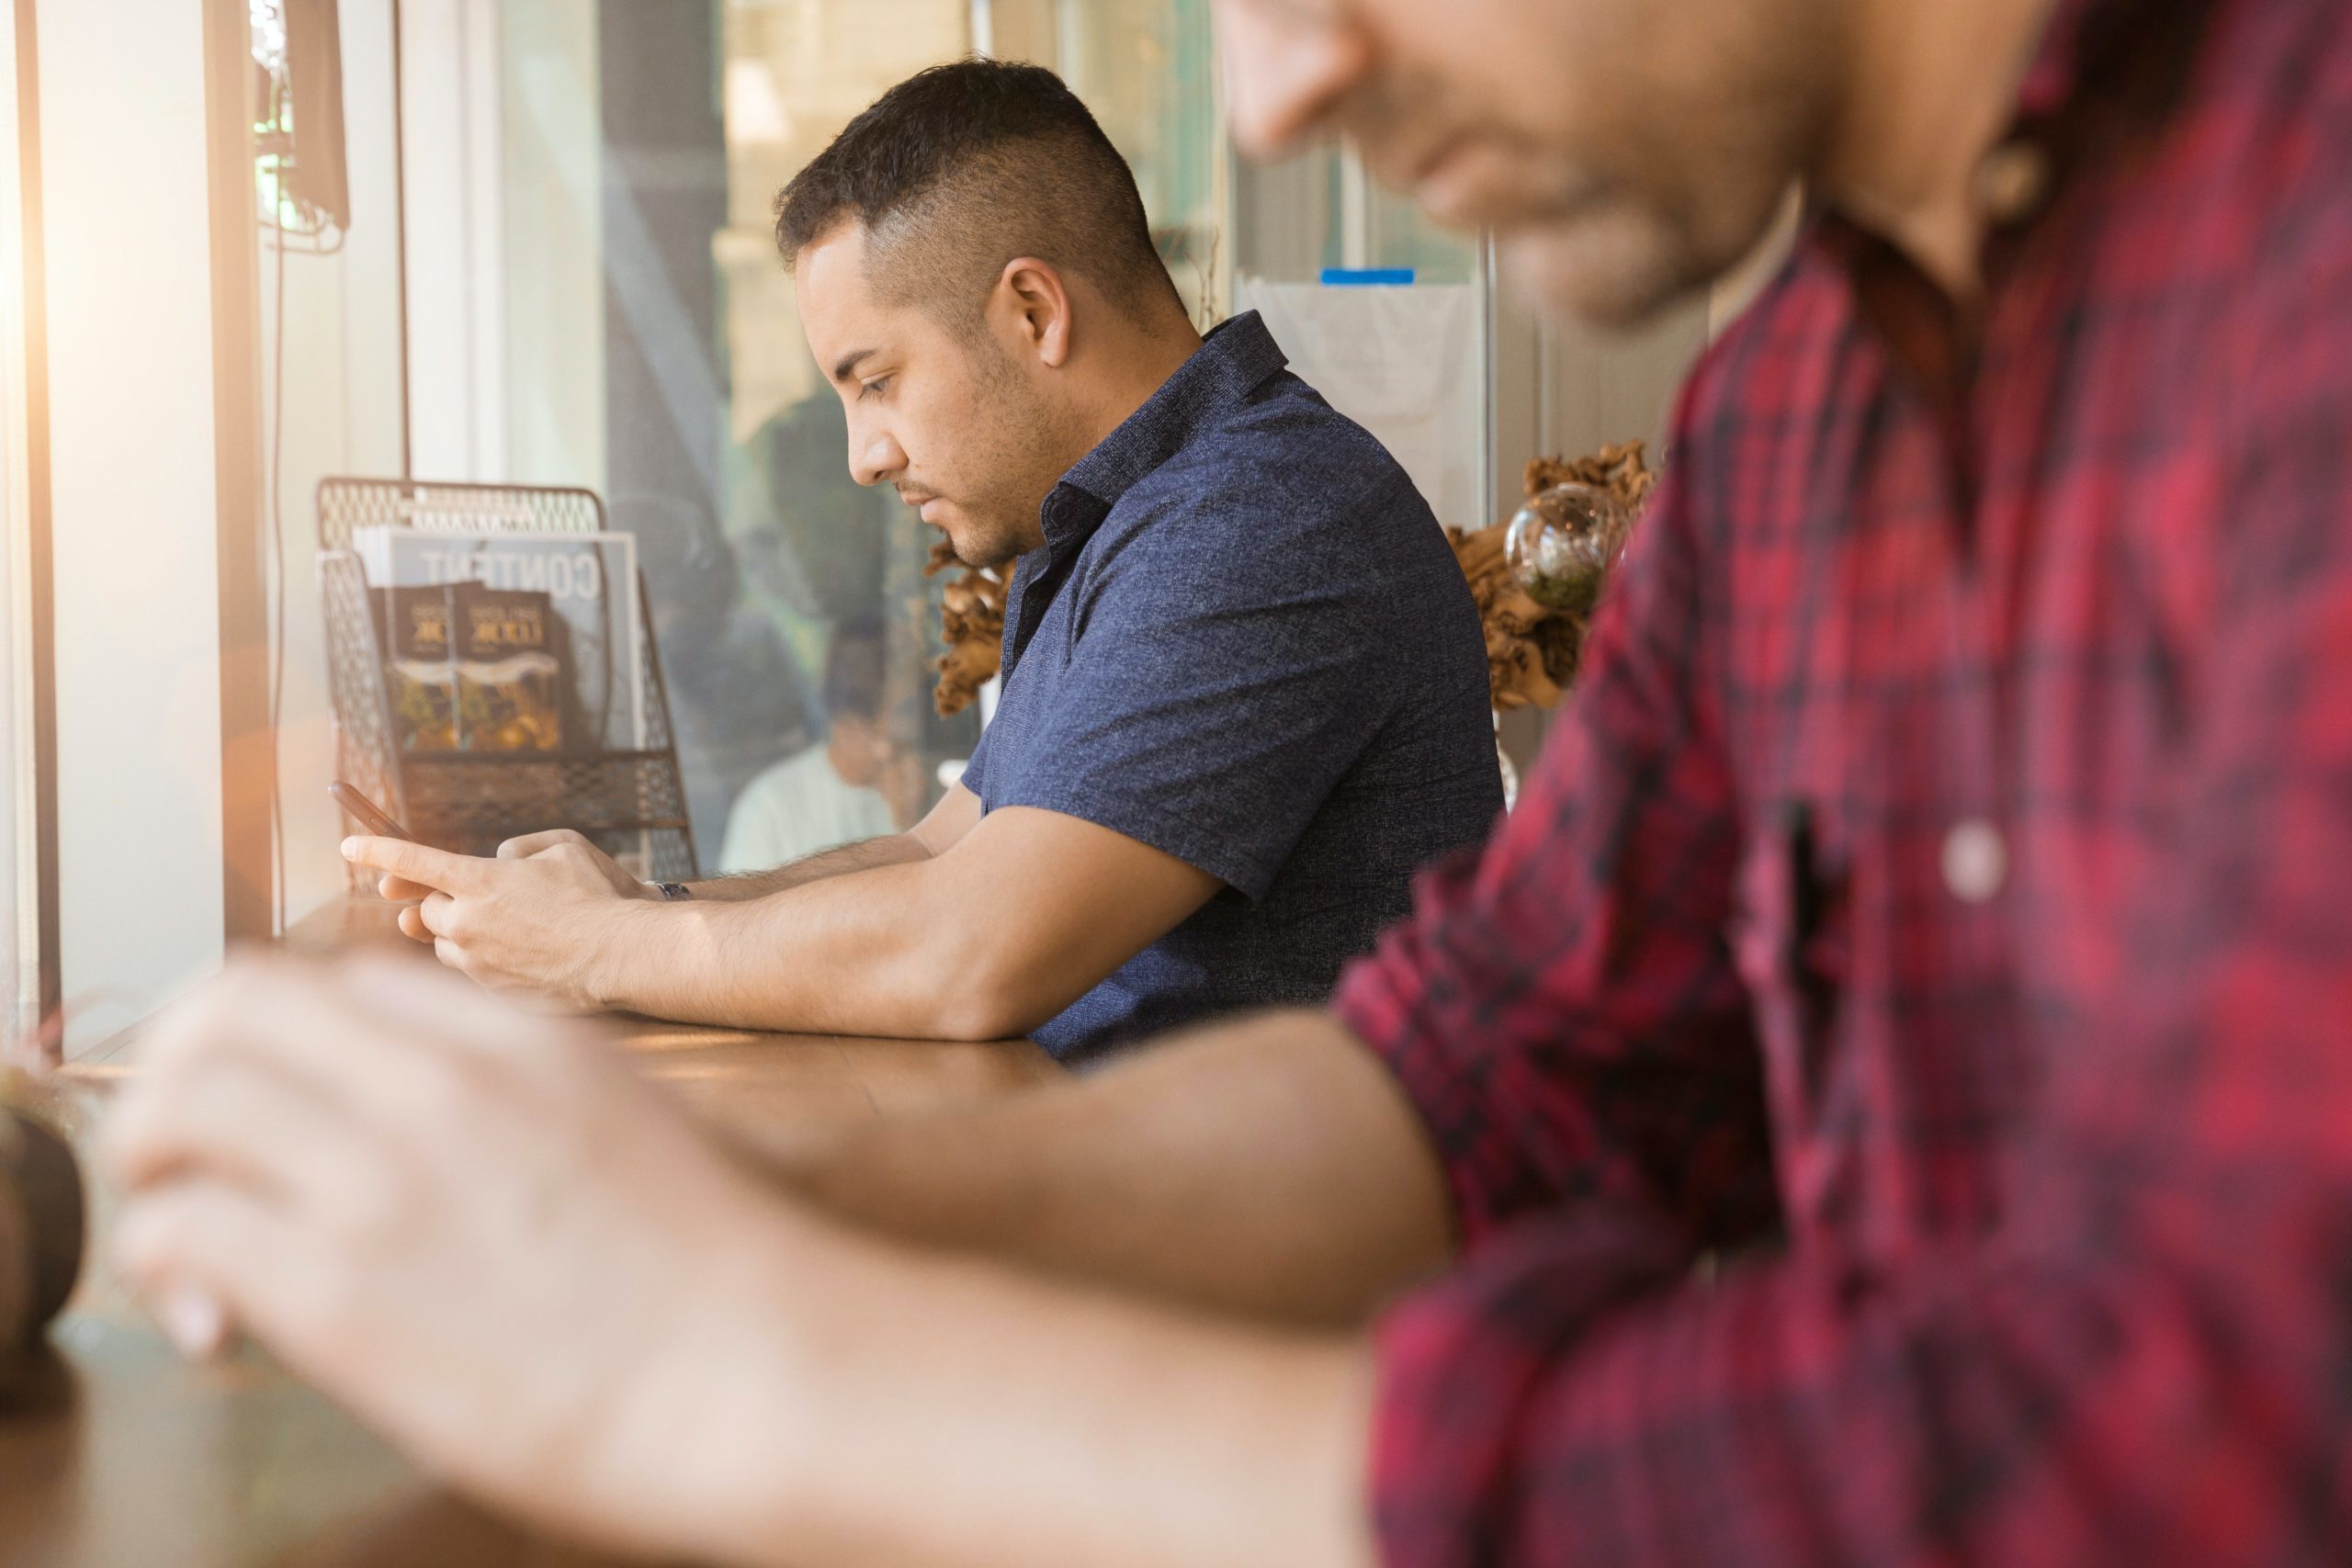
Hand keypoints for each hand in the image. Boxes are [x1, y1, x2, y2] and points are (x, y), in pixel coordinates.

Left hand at [102, 956, 822, 1562]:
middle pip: (232, 1007)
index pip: (336, 982)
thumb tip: (452, 1139)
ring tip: (189, 1246)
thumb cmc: (724, 1280)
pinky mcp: (343, 1289)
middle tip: (191, 1158)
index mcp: (520, 1044)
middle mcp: (442, 1086)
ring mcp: (388, 1179)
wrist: (764, 1374)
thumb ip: (533, 1103)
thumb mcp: (636, 1127)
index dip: (281, 1047)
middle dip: (181, 1075)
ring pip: (180, 1100)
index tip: (278, 1120)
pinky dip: (166, 1269)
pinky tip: (216, 1326)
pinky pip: (180, 1225)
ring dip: (156, 1166)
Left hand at [342, 831, 656, 1007]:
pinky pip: (474, 974)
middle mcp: (469, 923)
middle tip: (472, 897)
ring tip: (510, 929)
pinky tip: (527, 956)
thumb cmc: (600, 896)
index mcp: (479, 881)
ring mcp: (479, 964)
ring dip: (463, 934)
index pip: (412, 860)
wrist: (624, 957)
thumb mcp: (564, 847)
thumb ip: (518, 849)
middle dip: (440, 902)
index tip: (347, 846)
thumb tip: (498, 862)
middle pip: (425, 911)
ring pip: (445, 946)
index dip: (375, 849)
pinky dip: (487, 961)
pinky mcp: (494, 994)